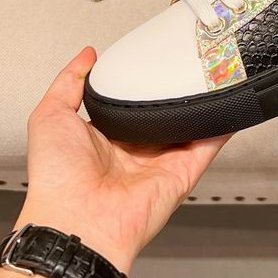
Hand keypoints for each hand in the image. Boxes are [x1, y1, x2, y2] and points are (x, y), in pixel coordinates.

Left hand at [15, 47, 229, 272]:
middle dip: (174, 92)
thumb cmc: (58, 180)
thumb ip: (69, 82)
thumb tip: (86, 56)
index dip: (140, 83)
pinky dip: (221, 124)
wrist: (77, 220)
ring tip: (213, 74)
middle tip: (186, 64)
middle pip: (163, 114)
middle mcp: (135, 151)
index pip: (130, 104)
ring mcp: (161, 161)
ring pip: (189, 126)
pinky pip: (208, 144)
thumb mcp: (50, 117)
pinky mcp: (183, 172)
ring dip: (202, 103)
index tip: (152, 61)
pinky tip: (227, 102)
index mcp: (106, 138)